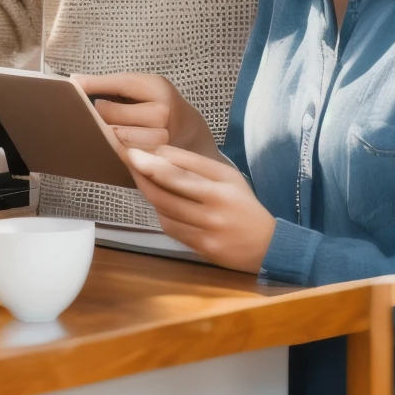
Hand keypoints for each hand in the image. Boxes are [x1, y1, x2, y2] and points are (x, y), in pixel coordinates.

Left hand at [74, 72, 220, 156]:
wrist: (186, 128)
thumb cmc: (155, 103)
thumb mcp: (140, 86)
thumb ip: (109, 83)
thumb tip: (74, 80)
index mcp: (159, 88)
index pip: (121, 84)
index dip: (94, 84)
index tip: (74, 84)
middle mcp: (164, 113)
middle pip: (113, 115)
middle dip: (99, 114)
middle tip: (92, 115)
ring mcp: (162, 139)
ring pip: (117, 138)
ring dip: (106, 135)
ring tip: (105, 131)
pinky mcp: (158, 160)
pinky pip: (126, 156)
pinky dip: (116, 150)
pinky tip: (115, 146)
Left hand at [125, 145, 275, 272]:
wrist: (266, 246)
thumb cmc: (243, 206)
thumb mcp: (228, 179)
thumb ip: (198, 167)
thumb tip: (161, 154)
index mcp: (225, 180)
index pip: (188, 163)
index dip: (159, 155)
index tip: (138, 148)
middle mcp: (217, 201)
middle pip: (173, 182)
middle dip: (146, 168)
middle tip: (127, 156)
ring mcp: (209, 226)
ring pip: (166, 206)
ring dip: (148, 190)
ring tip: (138, 177)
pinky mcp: (203, 246)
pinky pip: (171, 227)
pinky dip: (160, 213)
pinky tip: (156, 204)